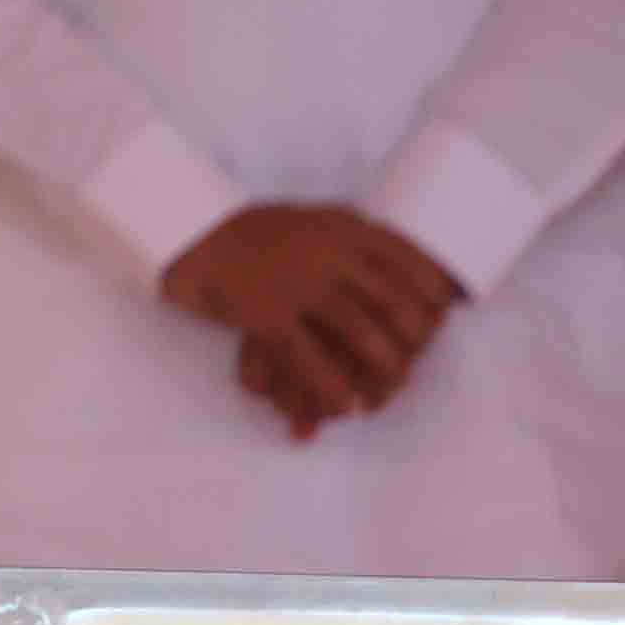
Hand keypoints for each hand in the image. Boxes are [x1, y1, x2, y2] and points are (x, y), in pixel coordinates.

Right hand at [161, 203, 461, 435]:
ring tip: (385, 392)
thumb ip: (348, 239)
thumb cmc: (249, 230)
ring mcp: (299, 282)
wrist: (185, 231)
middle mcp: (329, 251)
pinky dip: (332, 389)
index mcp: (344, 225)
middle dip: (413, 343)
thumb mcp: (310, 219)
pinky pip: (311, 360)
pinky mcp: (268, 312)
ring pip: (362, 335)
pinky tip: (344, 405)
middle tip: (413, 362)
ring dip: (381, 371)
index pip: (411, 263)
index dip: (432, 297)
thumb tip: (395, 262)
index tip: (439, 319)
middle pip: (395, 303)